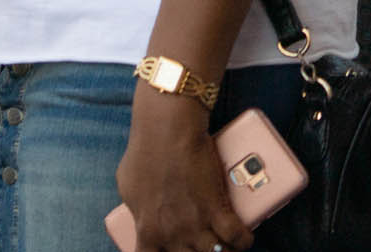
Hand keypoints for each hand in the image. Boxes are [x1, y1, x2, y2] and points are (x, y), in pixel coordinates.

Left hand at [117, 94, 251, 251]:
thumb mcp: (127, 185)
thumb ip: (136, 207)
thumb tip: (140, 215)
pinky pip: (237, 238)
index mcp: (147, 229)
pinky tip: (243, 237)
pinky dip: (243, 240)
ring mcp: (196, 224)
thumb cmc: (145, 151)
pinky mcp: (218, 210)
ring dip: (221, 250)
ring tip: (224, 245)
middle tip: (200, 244)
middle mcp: (171, 233)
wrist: (167, 129)